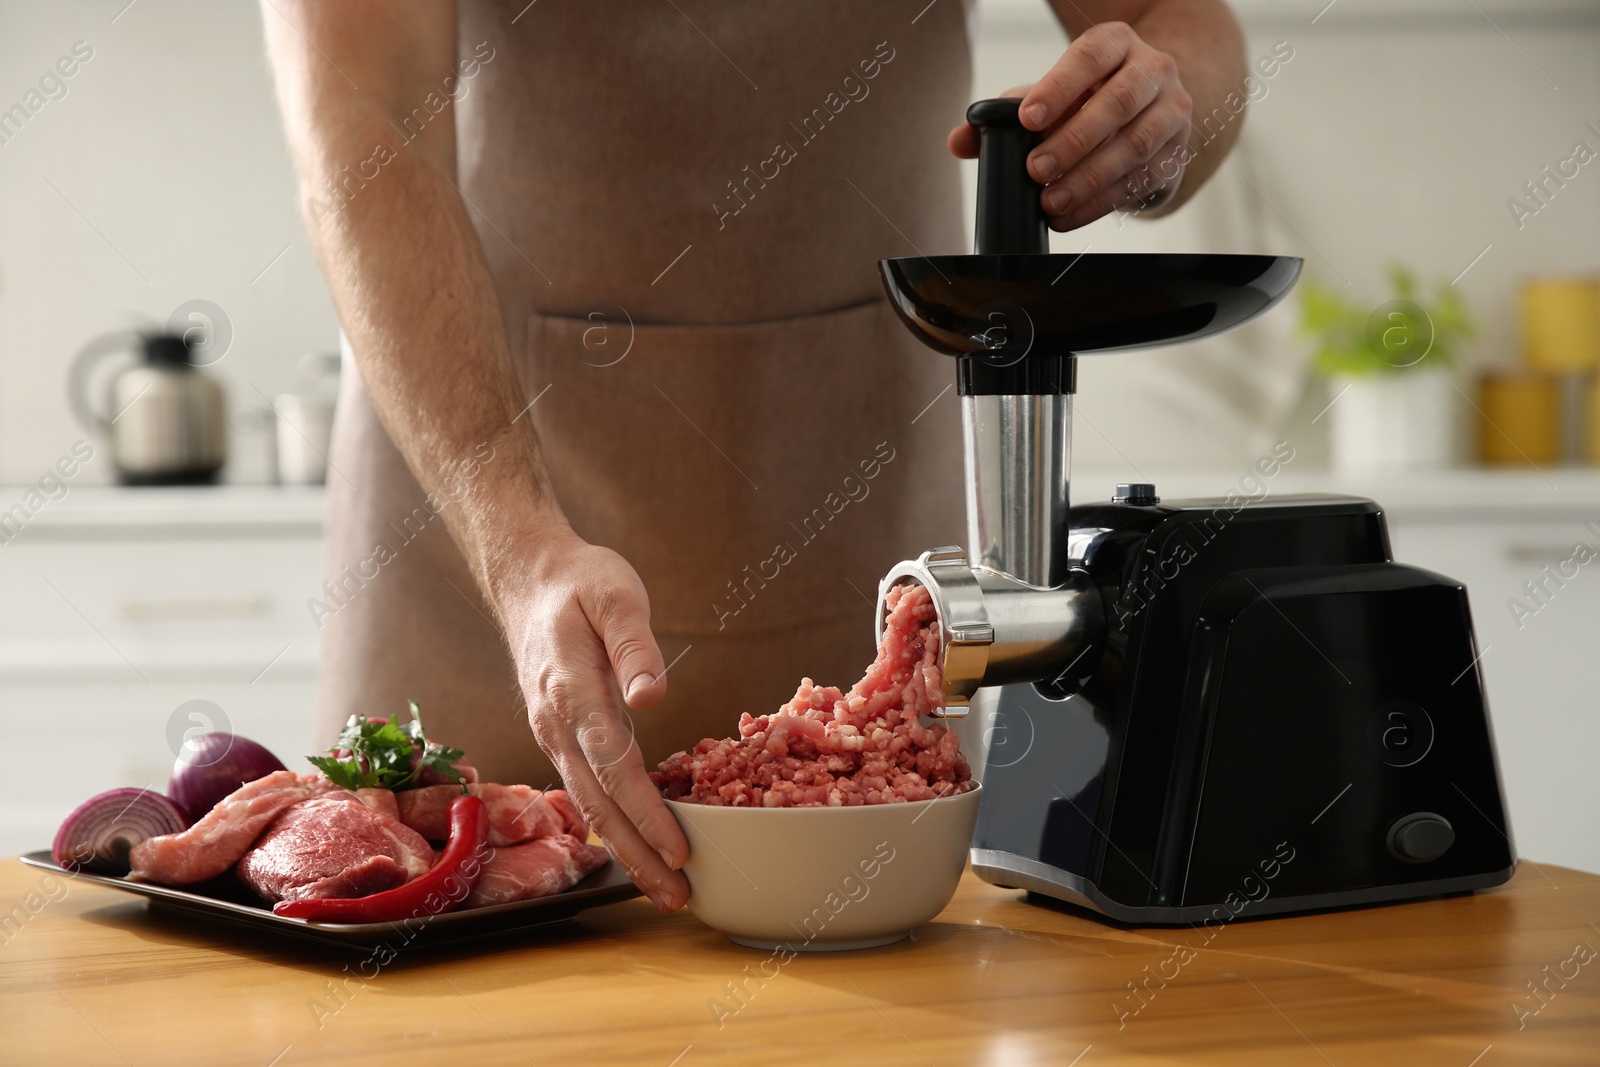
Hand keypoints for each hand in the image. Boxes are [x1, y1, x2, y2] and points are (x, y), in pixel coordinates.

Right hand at [497, 525, 688, 912]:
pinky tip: (637, 847)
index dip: (648, 814)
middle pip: (599, 804)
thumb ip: (635, 646)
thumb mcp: (615, 595)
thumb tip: (653, 696)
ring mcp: (552, 734)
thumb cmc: (580, 582)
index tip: (681, 849)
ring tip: (665, 888)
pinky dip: (612, 825)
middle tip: (679, 897)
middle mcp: (556, 724)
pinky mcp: (558, 736)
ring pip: (589, 806)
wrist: (528, 578)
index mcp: (572, 692)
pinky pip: (585, 790)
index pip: (615, 767)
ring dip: (626, 851)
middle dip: (639, 855)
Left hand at [949, 21, 1192, 230]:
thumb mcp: (1048, 99)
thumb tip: (959, 140)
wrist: (1147, 114)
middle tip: (1035, 170)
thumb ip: (1002, 116)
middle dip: (1073, 140)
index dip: (1058, 87)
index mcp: (1115, 45)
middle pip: (1118, 102)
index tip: (1027, 120)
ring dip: (1088, 178)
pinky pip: (1140, 180)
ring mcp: (1172, 111)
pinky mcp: (1176, 153)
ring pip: (1135, 144)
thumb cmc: (1088, 100)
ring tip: (1050, 202)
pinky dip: (1100, 203)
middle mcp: (1152, 71)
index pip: (1090, 57)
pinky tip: (1068, 216)